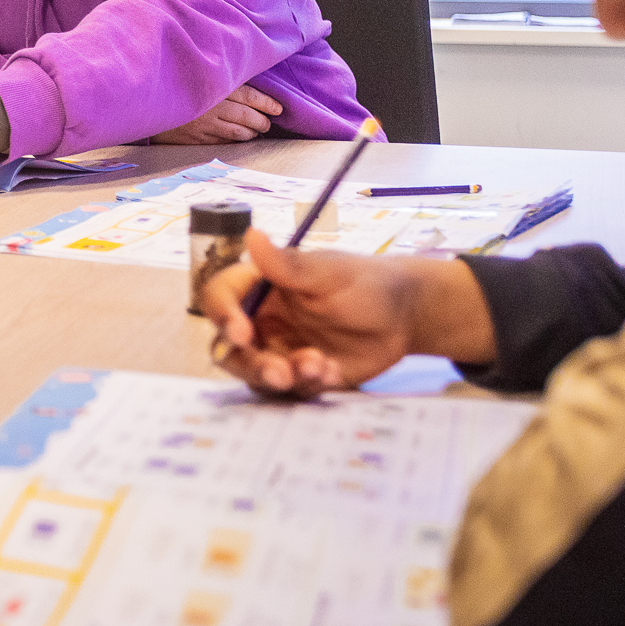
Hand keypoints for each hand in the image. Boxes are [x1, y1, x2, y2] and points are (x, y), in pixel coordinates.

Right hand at [152, 84, 283, 143]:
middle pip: (247, 116)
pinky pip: (224, 141)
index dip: (266, 102)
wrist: (146, 103)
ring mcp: (204, 124)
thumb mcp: (197, 72)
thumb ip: (220, 74)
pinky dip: (236, 140)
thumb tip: (247, 79)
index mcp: (213, 86)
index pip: (249, 95)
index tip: (278, 108)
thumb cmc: (175, 82)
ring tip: (258, 131)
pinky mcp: (196, 139)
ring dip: (252, 132)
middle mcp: (211, 106)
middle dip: (262, 121)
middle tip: (268, 122)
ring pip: (238, 132)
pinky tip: (240, 138)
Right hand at [199, 230, 495, 396]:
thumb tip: (251, 234)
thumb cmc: (365, 283)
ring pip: (255, 374)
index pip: (221, 297)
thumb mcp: (329, 273)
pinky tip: (335, 372)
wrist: (403, 318)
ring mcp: (279, 350)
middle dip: (253, 364)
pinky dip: (308, 386)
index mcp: (260, 287)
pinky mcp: (299, 377)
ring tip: (321, 367)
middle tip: (283, 373)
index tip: (242, 334)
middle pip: (230, 347)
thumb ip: (288, 265)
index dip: (223, 315)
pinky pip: (289, 391)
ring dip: (281, 377)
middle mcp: (262, 320)